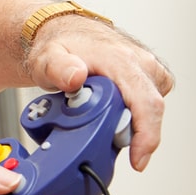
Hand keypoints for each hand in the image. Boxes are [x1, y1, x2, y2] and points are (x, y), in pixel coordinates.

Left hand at [25, 17, 173, 171]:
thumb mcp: (46, 58)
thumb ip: (58, 68)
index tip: (137, 159)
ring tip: (94, 119)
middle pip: (149, 112)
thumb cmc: (58, 47)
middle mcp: (142, 64)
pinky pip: (145, 107)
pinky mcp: (148, 79)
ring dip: (126, 125)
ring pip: (148, 111)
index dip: (145, 135)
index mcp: (121, 60)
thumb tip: (76, 77)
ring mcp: (147, 72)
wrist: (65, 36)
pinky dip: (129, 118)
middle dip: (127, 134)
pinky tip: (107, 116)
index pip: (145, 102)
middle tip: (96, 136)